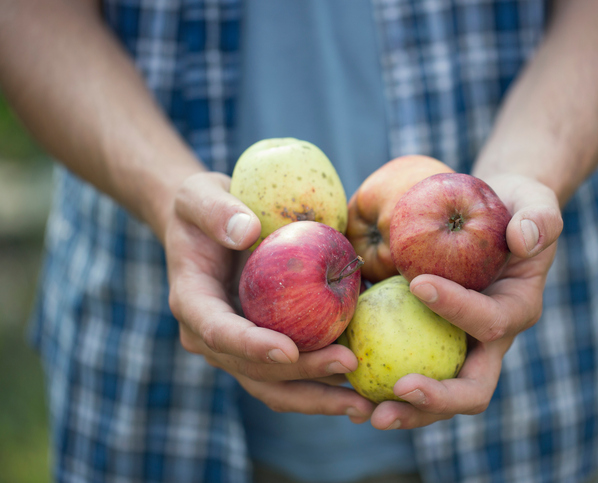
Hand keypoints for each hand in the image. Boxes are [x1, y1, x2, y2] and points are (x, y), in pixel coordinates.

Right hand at [165, 172, 374, 420]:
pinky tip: (362, 387)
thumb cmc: (203, 207)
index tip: (289, 349)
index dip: (252, 346)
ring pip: (277, 387)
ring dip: (319, 397)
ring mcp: (240, 348)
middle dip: (302, 376)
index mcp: (193, 303)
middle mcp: (213, 336)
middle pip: (255, 371)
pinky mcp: (267, 346)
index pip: (219, 332)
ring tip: (364, 403)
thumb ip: (216, 211)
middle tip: (349, 366)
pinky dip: (325, 384)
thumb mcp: (199, 196)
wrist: (208, 225)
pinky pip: (295, 374)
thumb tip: (247, 231)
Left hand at [368, 174, 562, 429]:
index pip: (490, 322)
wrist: (494, 220)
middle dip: (436, 399)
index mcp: (515, 311)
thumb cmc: (514, 207)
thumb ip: (538, 220)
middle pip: (470, 389)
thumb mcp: (534, 205)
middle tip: (397, 392)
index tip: (419, 284)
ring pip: (437, 393)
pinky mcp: (431, 344)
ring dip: (405, 409)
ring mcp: (459, 348)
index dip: (458, 309)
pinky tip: (347, 386)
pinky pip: (408, 369)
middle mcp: (490, 342)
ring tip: (365, 413)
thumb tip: (522, 239)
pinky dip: (382, 384)